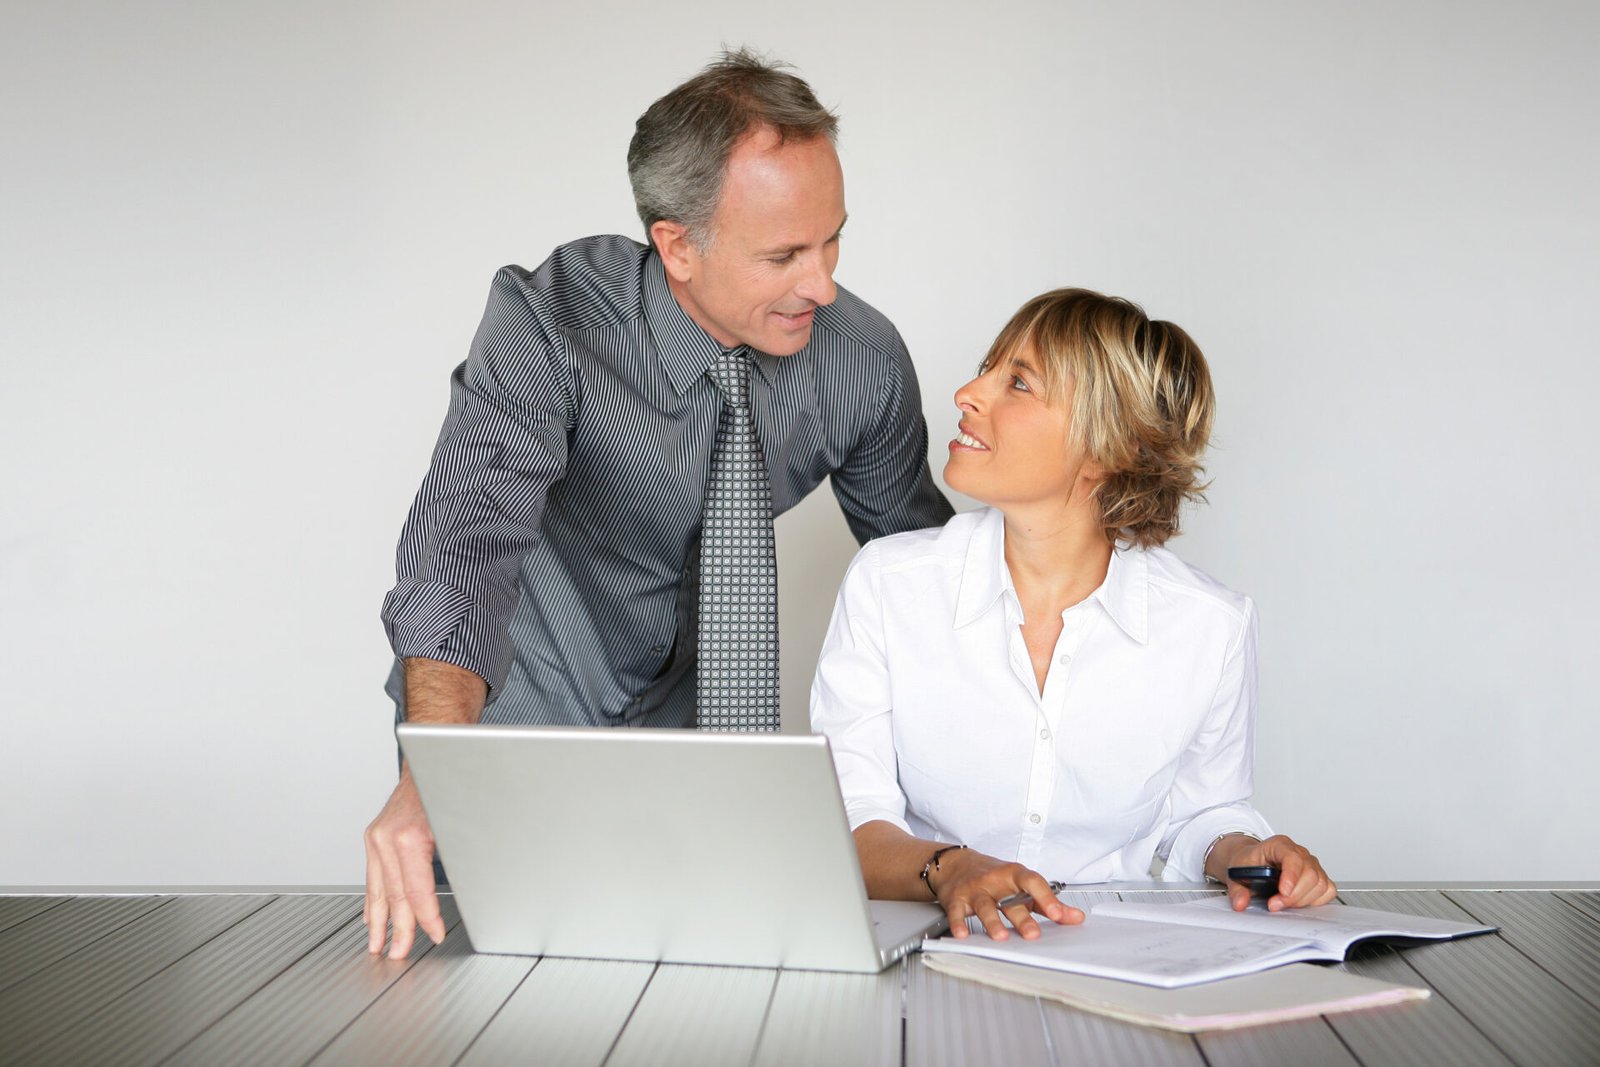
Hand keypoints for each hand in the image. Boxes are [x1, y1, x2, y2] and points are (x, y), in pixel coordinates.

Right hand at [363, 773, 445, 957]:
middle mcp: (386, 839)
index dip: (426, 919)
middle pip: (394, 896)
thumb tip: (468, 894)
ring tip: (378, 946)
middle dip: (399, 929)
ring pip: (378, 889)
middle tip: (400, 954)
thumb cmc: (447, 786)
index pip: (416, 893)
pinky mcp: (373, 837)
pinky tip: (372, 917)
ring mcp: (376, 838)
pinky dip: (372, 899)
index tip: (434, 936)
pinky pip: (372, 876)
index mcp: (408, 839)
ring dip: (378, 922)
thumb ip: (459, 861)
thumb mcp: (459, 825)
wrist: (429, 758)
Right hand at [930, 849, 1084, 939]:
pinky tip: (963, 934)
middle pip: (1010, 899)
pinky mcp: (956, 899)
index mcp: (1014, 875)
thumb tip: (1076, 917)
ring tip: (1001, 937)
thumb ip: (1048, 902)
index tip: (1058, 914)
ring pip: (985, 905)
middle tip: (1033, 934)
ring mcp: (975, 890)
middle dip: (1022, 918)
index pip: (1033, 883)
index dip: (1046, 898)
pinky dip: (958, 923)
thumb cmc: (995, 877)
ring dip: (993, 922)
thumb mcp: (1022, 885)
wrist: (956, 864)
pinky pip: (957, 911)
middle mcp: (995, 881)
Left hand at [1223, 834, 1336, 911]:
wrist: (1253, 862)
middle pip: (1309, 874)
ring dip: (1302, 900)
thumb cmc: (1249, 863)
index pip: (1292, 857)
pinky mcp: (1318, 877)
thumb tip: (1240, 903)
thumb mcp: (1237, 873)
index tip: (1283, 892)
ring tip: (1283, 903)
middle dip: (1293, 895)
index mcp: (1279, 845)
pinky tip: (1298, 902)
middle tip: (1275, 905)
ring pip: (1319, 884)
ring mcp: (1311, 864)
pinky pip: (1327, 890)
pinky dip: (1315, 900)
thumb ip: (1237, 890)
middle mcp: (1299, 852)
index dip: (1291, 876)